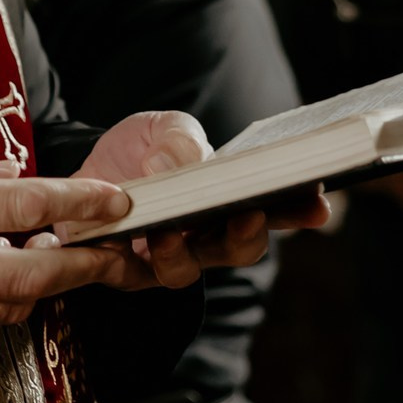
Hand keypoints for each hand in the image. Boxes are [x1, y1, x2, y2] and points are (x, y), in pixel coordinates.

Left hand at [72, 111, 333, 290]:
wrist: (85, 165)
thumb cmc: (140, 149)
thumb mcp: (163, 128)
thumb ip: (179, 139)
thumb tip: (171, 165)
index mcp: (229, 202)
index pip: (274, 210)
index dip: (300, 210)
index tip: (317, 203)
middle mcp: (205, 237)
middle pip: (239, 249)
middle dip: (249, 235)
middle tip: (250, 213)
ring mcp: (166, 257)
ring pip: (183, 271)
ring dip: (180, 252)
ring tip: (168, 230)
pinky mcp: (122, 269)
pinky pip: (129, 274)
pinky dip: (126, 257)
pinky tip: (121, 237)